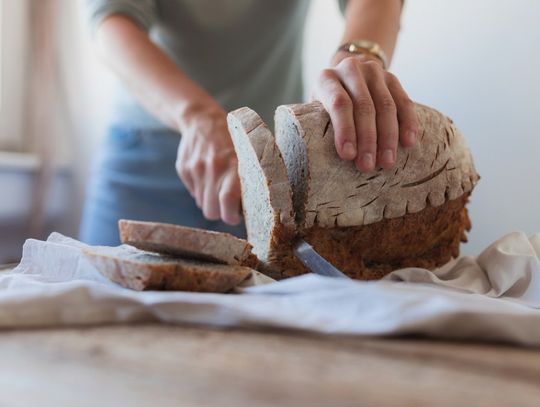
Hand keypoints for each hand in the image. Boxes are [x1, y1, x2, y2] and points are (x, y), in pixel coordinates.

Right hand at [175, 103, 241, 224]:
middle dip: (220, 212)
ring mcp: (195, 168)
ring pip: (202, 204)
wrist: (202, 118)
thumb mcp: (245, 155)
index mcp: (232, 163)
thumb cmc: (231, 140)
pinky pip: (193, 192)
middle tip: (228, 205)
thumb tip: (247, 209)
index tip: (235, 217)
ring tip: (218, 185)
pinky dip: (201, 189)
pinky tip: (207, 175)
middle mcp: (213, 166)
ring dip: (210, 200)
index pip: (227, 200)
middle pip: (211, 210)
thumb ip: (245, 180)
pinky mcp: (183, 168)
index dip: (231, 216)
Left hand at [313, 54, 417, 171]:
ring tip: (387, 162)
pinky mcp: (392, 78)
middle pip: (364, 106)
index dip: (345, 130)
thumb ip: (320, 125)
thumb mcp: (316, 110)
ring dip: (388, 137)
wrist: (345, 76)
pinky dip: (408, 123)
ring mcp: (373, 71)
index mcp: (327, 78)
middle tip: (368, 166)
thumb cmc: (325, 104)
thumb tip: (324, 160)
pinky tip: (409, 142)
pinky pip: (404, 101)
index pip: (339, 103)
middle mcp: (350, 69)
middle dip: (367, 140)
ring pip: (385, 105)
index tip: (348, 156)